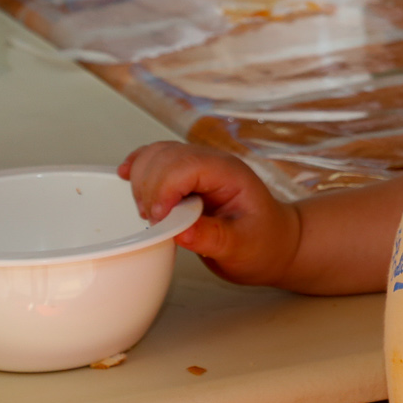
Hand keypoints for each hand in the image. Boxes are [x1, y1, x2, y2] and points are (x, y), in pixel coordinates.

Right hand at [118, 142, 300, 286]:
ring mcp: (196, 168)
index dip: (163, 190)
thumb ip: (214, 237)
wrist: (275, 243)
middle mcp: (210, 163)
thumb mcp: (244, 247)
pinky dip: (139, 168)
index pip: (185, 165)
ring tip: (151, 216)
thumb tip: (180, 231)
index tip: (159, 221)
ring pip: (155, 156)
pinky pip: (155, 161)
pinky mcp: (184, 178)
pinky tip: (127, 176)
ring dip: (142, 183)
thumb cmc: (265, 243)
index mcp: (228, 173)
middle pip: (164, 157)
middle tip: (155, 224)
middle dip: (149, 190)